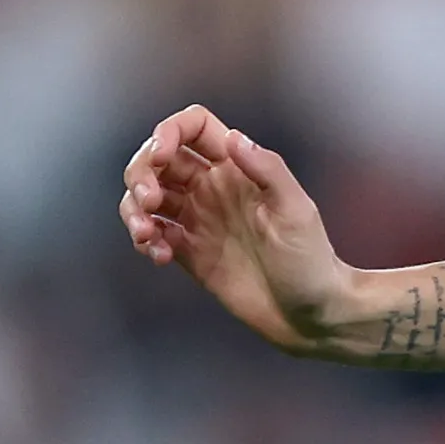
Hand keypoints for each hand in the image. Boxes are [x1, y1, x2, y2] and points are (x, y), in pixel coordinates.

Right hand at [121, 105, 365, 353]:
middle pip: (158, 159)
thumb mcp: (296, 211)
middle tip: (149, 203)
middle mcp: (213, 187)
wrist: (310, 315)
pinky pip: (154, 234)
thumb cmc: (311, 261)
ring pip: (147, 197)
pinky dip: (145, 240)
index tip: (161, 156)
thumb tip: (234, 138)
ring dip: (133, 209)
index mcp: (237, 168)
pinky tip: (160, 256)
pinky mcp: (189, 253)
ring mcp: (199, 220)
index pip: (193, 128)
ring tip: (147, 234)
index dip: (169, 130)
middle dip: (141, 173)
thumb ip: (267, 170)